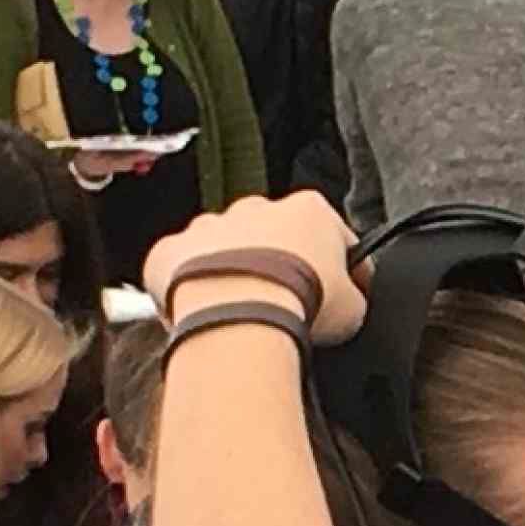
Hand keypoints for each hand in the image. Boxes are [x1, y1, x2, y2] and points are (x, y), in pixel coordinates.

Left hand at [143, 194, 366, 343]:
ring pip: (220, 248)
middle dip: (275, 266)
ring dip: (229, 274)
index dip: (338, 269)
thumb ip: (354, 296)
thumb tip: (349, 306)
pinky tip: (201, 315)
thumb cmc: (299, 304)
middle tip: (283, 307)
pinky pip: (176, 268)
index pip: (331, 234)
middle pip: (271, 235)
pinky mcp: (170, 252)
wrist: (241, 316)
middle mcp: (255, 209)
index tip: (338, 295)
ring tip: (239, 315)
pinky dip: (185, 290)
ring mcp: (209, 226)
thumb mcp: (354, 308)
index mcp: (309, 210)